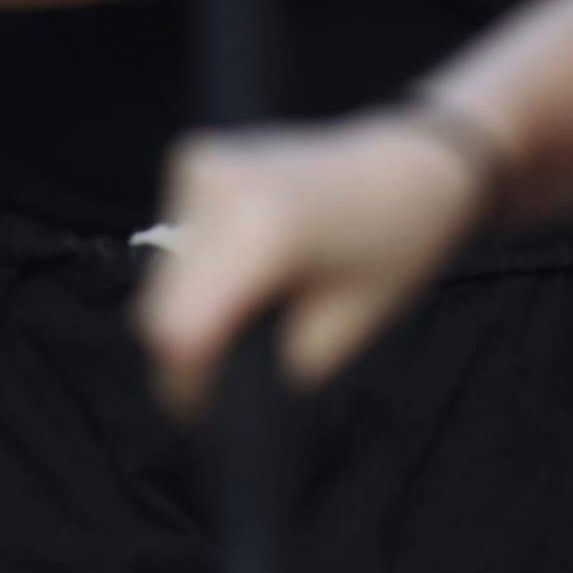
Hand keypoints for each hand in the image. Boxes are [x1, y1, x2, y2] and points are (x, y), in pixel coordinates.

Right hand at [135, 113, 493, 412]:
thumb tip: (218, 393)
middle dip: (189, 352)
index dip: (186, 385)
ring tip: (258, 308)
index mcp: (262, 226)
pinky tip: (250, 267)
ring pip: (164, 277)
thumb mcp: (343, 330)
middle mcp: (218, 185)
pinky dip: (200, 272)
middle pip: (162, 306)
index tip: (208, 414)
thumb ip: (274, 368)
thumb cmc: (397, 244)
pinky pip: (177, 244)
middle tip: (235, 374)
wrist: (411, 160)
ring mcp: (201, 164)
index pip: (180, 330)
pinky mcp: (195, 158)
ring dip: (193, 308)